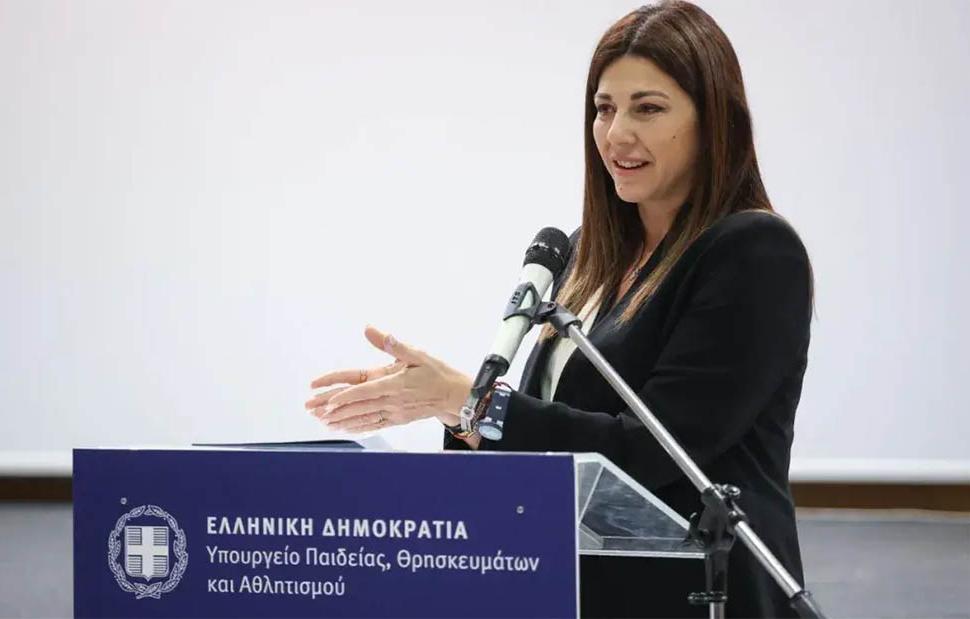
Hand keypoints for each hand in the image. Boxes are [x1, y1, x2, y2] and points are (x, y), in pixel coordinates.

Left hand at [305, 325, 472, 432]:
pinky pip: (374, 425)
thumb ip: (392, 344)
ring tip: (321, 421)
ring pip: (363, 417)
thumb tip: (370, 330)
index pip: (364, 390)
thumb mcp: (417, 353)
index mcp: (394, 382)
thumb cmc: (436, 372)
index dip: (345, 396)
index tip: (328, 401)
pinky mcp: (397, 419)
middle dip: (333, 408)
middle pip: (357, 405)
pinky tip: (344, 428)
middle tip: (311, 408)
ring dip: (341, 420)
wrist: (454, 395)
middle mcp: (392, 400)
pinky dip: (357, 427)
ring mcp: (394, 412)